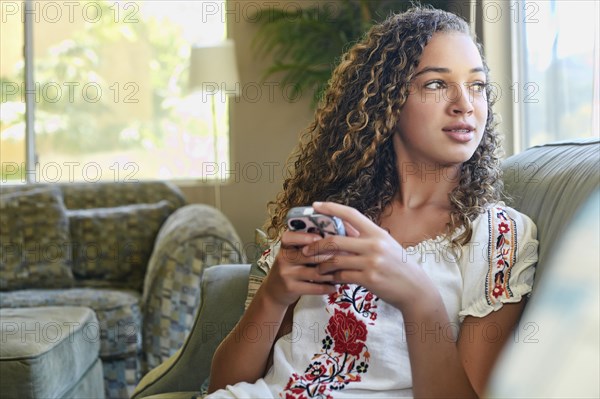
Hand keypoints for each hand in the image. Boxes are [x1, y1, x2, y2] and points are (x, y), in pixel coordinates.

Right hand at [260, 230, 337, 307]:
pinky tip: (335, 286)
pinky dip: (327, 287)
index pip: (293, 236)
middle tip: (347, 255)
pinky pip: (314, 287)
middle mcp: (283, 258)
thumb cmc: (290, 267)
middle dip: (330, 255)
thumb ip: (307, 245)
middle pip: (311, 254)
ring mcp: (287, 274)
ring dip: (332, 272)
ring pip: (316, 272)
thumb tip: (334, 236)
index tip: (327, 238)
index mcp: (284, 245)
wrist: (274, 291)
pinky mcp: (291, 288)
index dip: (310, 237)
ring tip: (344, 271)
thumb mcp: (292, 253)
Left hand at [302, 202, 438, 310]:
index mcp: (377, 233)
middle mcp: (374, 245)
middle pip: (335, 240)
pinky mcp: (368, 279)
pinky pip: (342, 276)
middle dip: (316, 245)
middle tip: (305, 249)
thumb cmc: (398, 266)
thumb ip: (365, 237)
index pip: (351, 214)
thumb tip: (343, 227)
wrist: (414, 289)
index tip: (315, 205)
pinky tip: (328, 279)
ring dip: (321, 265)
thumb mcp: (385, 245)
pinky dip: (332, 277)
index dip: (331, 208)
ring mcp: (371, 262)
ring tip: (316, 268)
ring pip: (335, 260)